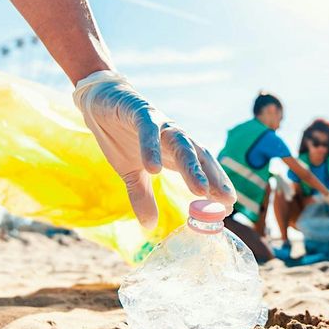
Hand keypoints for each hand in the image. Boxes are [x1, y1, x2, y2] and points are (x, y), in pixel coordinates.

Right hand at [73, 71, 235, 227]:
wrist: (99, 102)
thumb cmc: (121, 137)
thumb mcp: (130, 173)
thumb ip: (142, 195)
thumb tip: (149, 225)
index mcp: (175, 150)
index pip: (202, 168)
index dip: (216, 187)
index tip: (228, 209)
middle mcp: (173, 136)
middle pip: (199, 157)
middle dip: (214, 179)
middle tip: (226, 201)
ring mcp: (158, 122)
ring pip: (180, 143)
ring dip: (192, 167)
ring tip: (200, 190)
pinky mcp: (139, 111)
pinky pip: (148, 129)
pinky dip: (151, 148)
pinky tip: (154, 168)